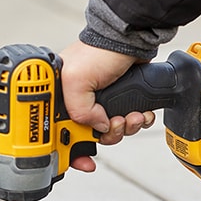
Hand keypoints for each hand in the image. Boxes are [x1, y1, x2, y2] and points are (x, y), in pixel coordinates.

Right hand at [59, 41, 154, 171]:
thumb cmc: (98, 51)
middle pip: (89, 136)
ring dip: (125, 128)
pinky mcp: (119, 100)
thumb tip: (97, 128)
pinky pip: (126, 122)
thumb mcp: (76, 81)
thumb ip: (79, 111)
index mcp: (61, 98)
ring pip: (110, 131)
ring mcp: (100, 102)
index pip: (59, 132)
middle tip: (116, 124)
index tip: (84, 161)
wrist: (129, 39)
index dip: (71, 151)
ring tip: (132, 115)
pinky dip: (137, 121)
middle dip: (107, 136)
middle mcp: (78, 102)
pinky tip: (141, 112)